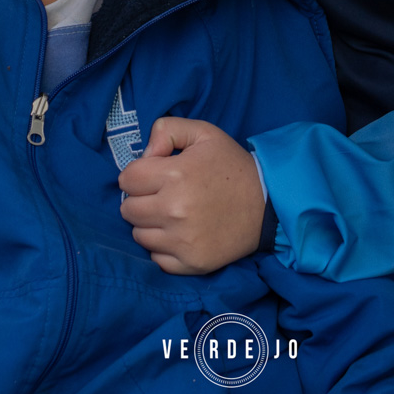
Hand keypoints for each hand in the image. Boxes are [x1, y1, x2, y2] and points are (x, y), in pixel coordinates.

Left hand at [118, 117, 264, 274]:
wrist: (267, 204)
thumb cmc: (231, 166)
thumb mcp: (203, 133)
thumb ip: (167, 130)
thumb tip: (145, 153)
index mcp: (175, 175)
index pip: (127, 179)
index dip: (138, 174)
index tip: (153, 176)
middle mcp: (175, 210)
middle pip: (128, 210)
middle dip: (140, 199)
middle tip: (161, 195)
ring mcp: (183, 240)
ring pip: (138, 235)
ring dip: (149, 224)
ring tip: (170, 215)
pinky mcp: (191, 263)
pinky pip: (156, 258)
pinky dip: (162, 247)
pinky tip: (179, 234)